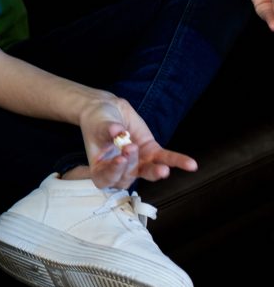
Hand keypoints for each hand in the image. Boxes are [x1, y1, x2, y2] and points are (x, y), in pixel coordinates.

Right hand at [79, 95, 196, 188]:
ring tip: (164, 170)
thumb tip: (118, 132)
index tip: (119, 159)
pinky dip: (177, 161)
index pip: (106, 178)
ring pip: (148, 172)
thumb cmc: (97, 120)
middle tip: (130, 147)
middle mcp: (120, 169)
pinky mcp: (151, 153)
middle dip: (131, 163)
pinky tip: (189, 164)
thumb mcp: (98, 124)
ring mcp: (137, 162)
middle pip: (128, 175)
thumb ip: (108, 130)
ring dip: (157, 172)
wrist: (108, 109)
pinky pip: (165, 159)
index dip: (113, 172)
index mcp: (100, 166)